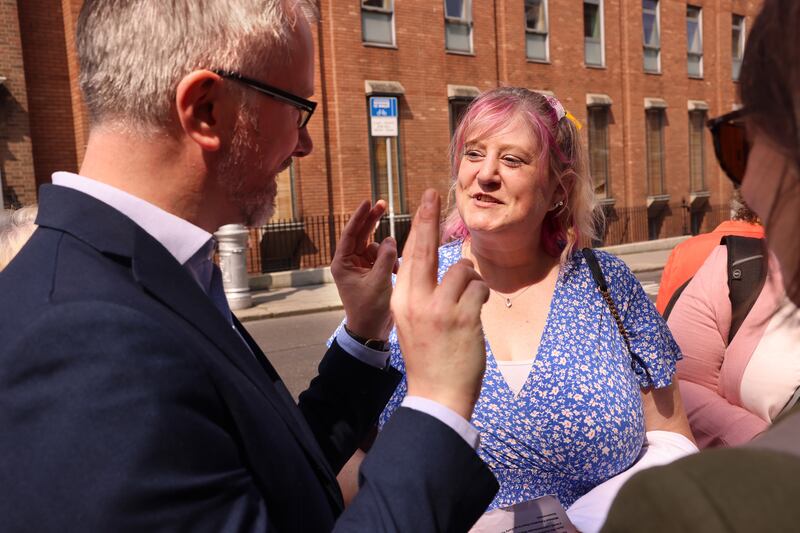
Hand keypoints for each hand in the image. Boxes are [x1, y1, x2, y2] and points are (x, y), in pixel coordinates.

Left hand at [331, 199, 397, 340]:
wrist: (370, 331)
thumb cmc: (369, 310)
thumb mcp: (379, 282)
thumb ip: (385, 258)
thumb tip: (390, 239)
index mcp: (342, 264)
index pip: (350, 234)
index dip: (359, 217)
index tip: (368, 202)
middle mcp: (349, 263)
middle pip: (361, 235)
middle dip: (372, 221)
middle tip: (382, 204)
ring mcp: (361, 267)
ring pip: (376, 247)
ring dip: (387, 251)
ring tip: (394, 268)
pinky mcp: (372, 273)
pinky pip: (383, 258)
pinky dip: (391, 261)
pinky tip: (397, 272)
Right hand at [391, 189, 488, 419]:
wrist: (437, 393)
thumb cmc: (429, 356)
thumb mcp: (413, 321)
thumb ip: (423, 293)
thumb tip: (448, 265)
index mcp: (401, 300)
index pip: (410, 254)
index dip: (419, 225)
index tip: (425, 201)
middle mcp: (415, 299)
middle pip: (426, 248)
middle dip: (429, 217)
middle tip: (432, 192)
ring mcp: (438, 307)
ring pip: (463, 270)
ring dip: (472, 282)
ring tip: (468, 304)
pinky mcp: (462, 317)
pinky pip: (480, 288)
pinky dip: (482, 296)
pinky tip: (476, 313)